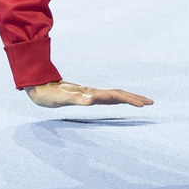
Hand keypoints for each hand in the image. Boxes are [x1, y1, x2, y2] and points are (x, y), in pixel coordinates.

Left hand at [25, 81, 154, 108]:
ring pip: (113, 94)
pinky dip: (116, 99)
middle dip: (134, 98)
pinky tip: (118, 101)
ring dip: (127, 98)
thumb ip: (75, 98)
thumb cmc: (47, 94)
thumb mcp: (60, 98)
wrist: (37, 85)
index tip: (144, 103)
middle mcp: (91, 92)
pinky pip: (105, 97)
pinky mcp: (84, 95)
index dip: (129, 99)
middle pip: (118, 94)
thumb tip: (91, 99)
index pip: (114, 96)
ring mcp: (88, 93)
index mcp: (90, 93)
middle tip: (151, 103)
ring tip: (141, 102)